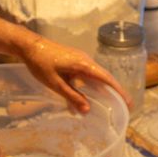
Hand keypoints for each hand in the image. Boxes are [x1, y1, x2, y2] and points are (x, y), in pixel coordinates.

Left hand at [18, 35, 132, 112]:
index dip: (119, 91)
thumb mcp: (55, 83)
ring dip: (101, 90)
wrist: (30, 46)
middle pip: (104, 78)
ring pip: (95, 77)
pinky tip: (85, 98)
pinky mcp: (74, 61)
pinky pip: (86, 75)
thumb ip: (71, 96)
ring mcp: (80, 60)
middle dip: (114, 92)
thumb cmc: (41, 64)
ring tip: (108, 104)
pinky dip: (89, 87)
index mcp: (84, 64)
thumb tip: (87, 110)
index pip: (107, 79)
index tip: (128, 103)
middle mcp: (86, 60)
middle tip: (123, 107)